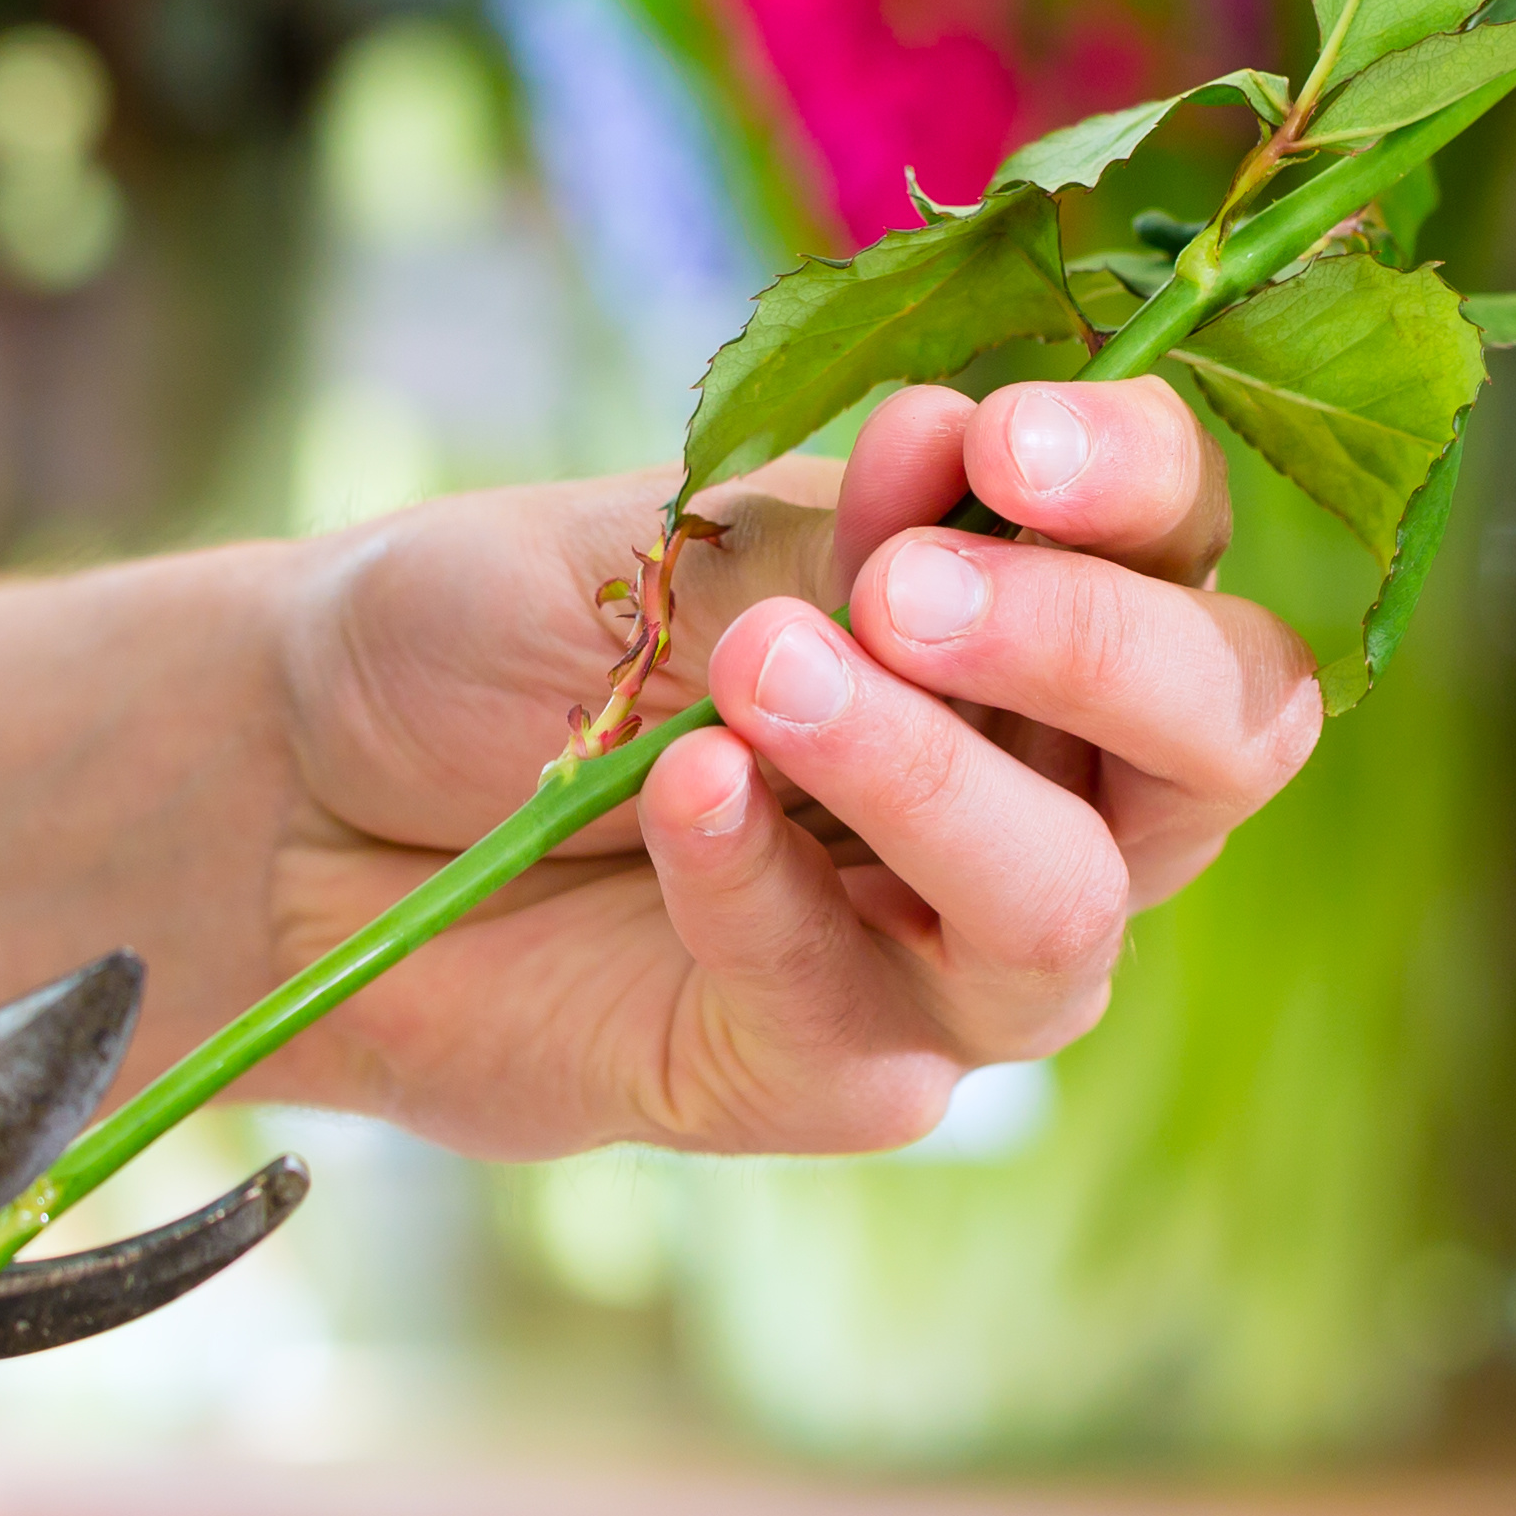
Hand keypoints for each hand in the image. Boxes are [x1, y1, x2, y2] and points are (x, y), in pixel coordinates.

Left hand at [282, 376, 1324, 1153]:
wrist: (289, 790)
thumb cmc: (493, 638)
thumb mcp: (651, 548)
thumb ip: (820, 548)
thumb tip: (954, 451)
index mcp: (1029, 601)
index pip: (1186, 538)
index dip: (1141, 485)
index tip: (1001, 441)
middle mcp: (1047, 777)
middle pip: (1226, 735)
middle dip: (1091, 645)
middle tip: (900, 586)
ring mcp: (955, 945)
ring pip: (1068, 906)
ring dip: (929, 780)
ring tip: (764, 681)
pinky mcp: (836, 1074)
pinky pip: (860, 1008)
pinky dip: (763, 888)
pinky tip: (675, 796)